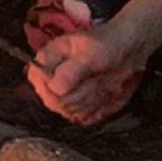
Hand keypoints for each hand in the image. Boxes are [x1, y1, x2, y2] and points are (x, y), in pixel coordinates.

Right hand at [26, 26, 142, 125]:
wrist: (126, 53)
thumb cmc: (106, 46)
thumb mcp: (91, 53)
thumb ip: (72, 70)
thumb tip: (55, 88)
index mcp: (49, 56)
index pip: (35, 77)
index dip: (50, 87)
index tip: (70, 86)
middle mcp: (52, 73)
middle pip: (51, 98)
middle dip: (76, 95)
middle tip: (92, 83)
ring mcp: (63, 89)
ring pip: (66, 108)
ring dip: (87, 101)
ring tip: (98, 85)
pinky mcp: (76, 100)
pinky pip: (78, 114)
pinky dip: (92, 109)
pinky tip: (99, 95)